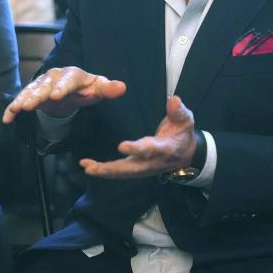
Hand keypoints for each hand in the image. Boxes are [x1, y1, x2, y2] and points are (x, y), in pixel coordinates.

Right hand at [2, 66, 126, 123]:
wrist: (70, 88)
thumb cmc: (86, 89)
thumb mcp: (98, 89)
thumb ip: (108, 89)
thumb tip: (122, 87)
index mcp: (73, 75)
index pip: (68, 80)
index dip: (61, 87)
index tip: (55, 96)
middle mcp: (54, 76)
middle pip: (44, 86)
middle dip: (36, 95)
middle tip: (29, 106)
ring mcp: (41, 84)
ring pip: (30, 92)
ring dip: (22, 100)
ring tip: (16, 110)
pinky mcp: (31, 93)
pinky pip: (20, 99)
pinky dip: (12, 108)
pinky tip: (7, 119)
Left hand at [79, 95, 198, 178]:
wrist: (185, 154)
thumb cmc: (182, 133)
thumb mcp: (185, 120)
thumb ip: (178, 111)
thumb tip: (173, 99)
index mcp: (164, 148)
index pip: (149, 150)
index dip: (136, 148)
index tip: (121, 146)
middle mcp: (152, 162)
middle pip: (131, 168)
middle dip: (112, 169)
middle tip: (93, 167)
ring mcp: (143, 168)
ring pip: (123, 173)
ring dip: (104, 171)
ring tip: (86, 167)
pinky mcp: (136, 169)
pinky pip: (119, 172)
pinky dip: (104, 171)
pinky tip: (88, 167)